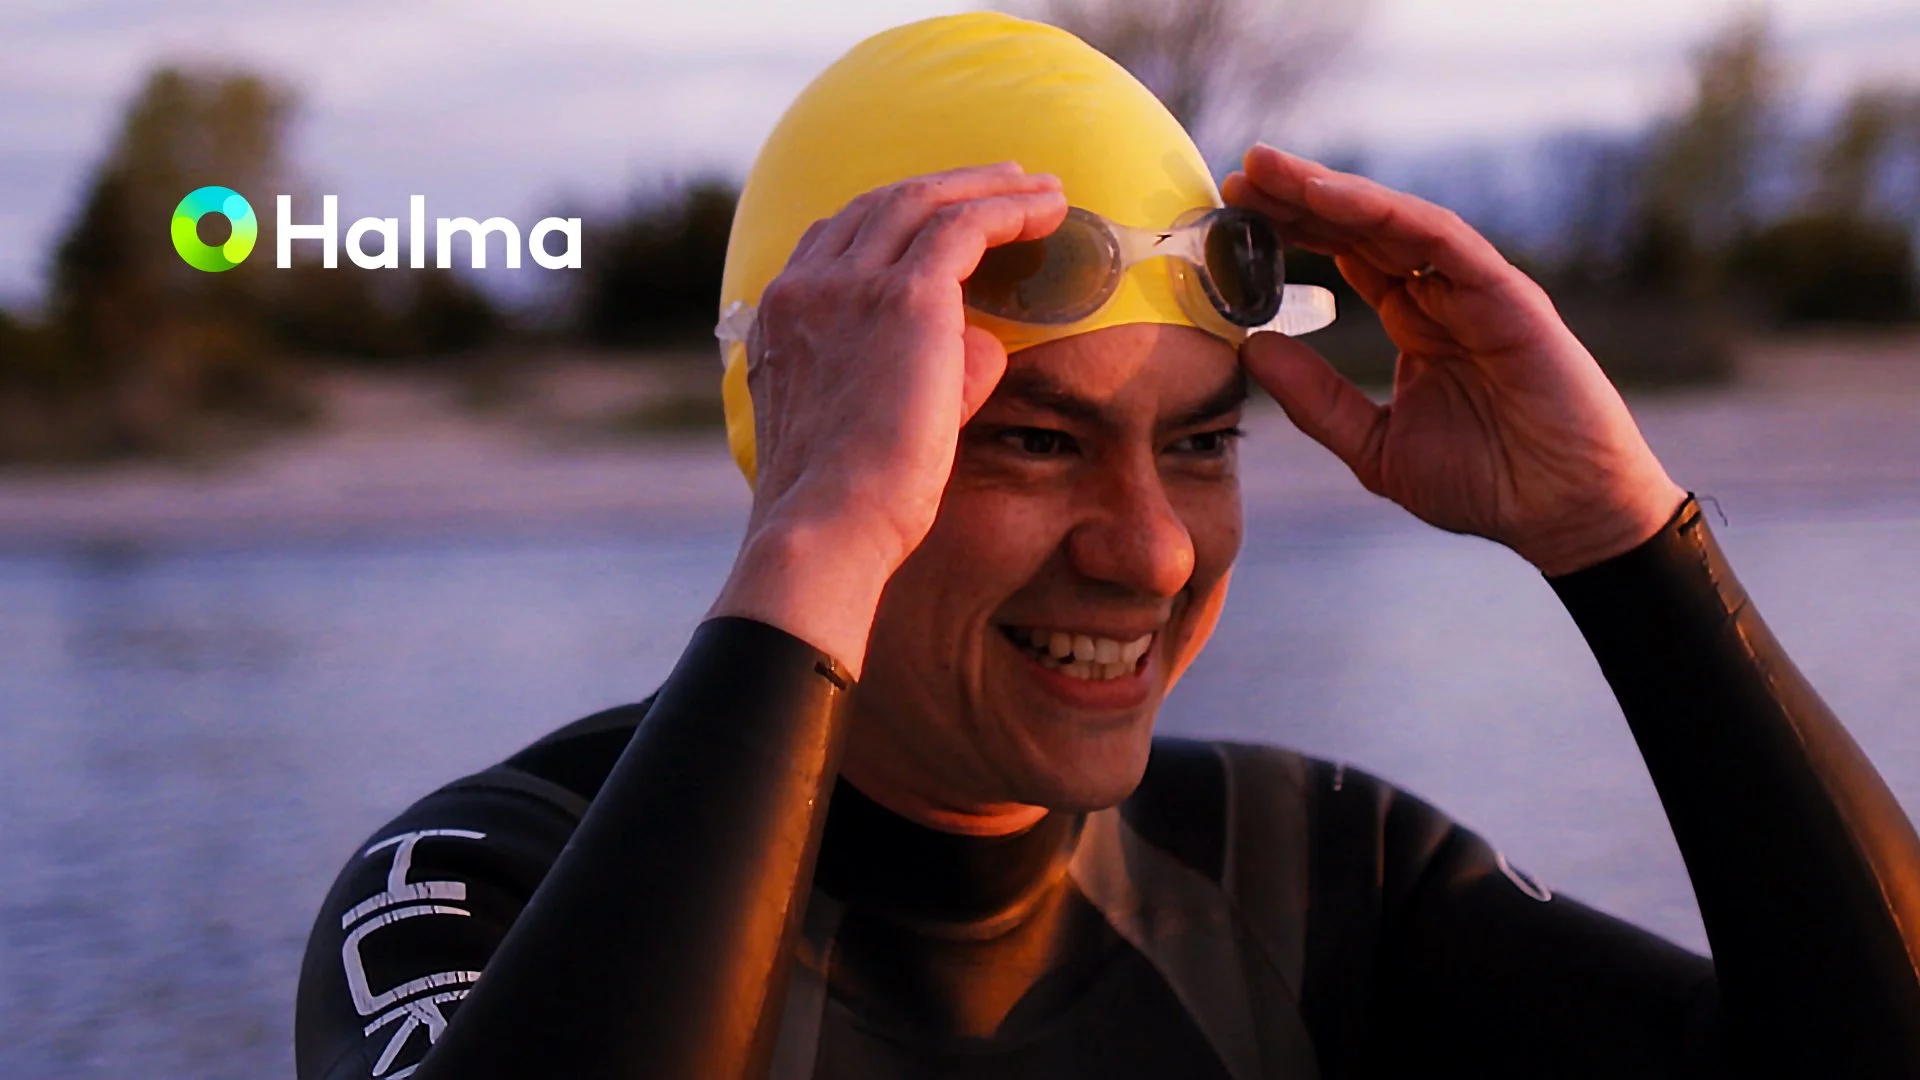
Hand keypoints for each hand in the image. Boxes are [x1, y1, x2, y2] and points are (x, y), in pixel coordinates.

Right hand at [710, 164, 1067, 672]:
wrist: (827, 522)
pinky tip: (1048, 209)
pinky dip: (1009, 208)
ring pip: (926, 202)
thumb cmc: (847, 500)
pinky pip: (966, 225)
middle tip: (1002, 182)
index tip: (939, 217)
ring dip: (988, 187)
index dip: (893, 217)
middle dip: (947, 187)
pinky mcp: (904, 297)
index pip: (835, 237)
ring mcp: (851, 285)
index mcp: (781, 316)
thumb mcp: (863, 421)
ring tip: (1039, 188)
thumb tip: (980, 343)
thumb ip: (918, 371)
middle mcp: (807, 287)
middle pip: (882, 204)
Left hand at [1222, 146, 1685, 576]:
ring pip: (1393, 221)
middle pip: (1361, 228)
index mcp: (1416, 322)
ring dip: (1326, 191)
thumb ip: (1315, 398)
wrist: (1561, 517)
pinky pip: (1439, 238)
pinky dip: (1382, 212)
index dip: (1291, 233)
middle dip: (1297, 198)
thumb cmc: (1484, 483)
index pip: (1346, 257)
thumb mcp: (1373, 445)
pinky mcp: (1507, 295)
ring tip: (1265, 171)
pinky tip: (1326, 197)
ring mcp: (1476, 289)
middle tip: (1236, 173)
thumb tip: (1250, 348)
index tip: (1231, 217)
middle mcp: (1443, 294)